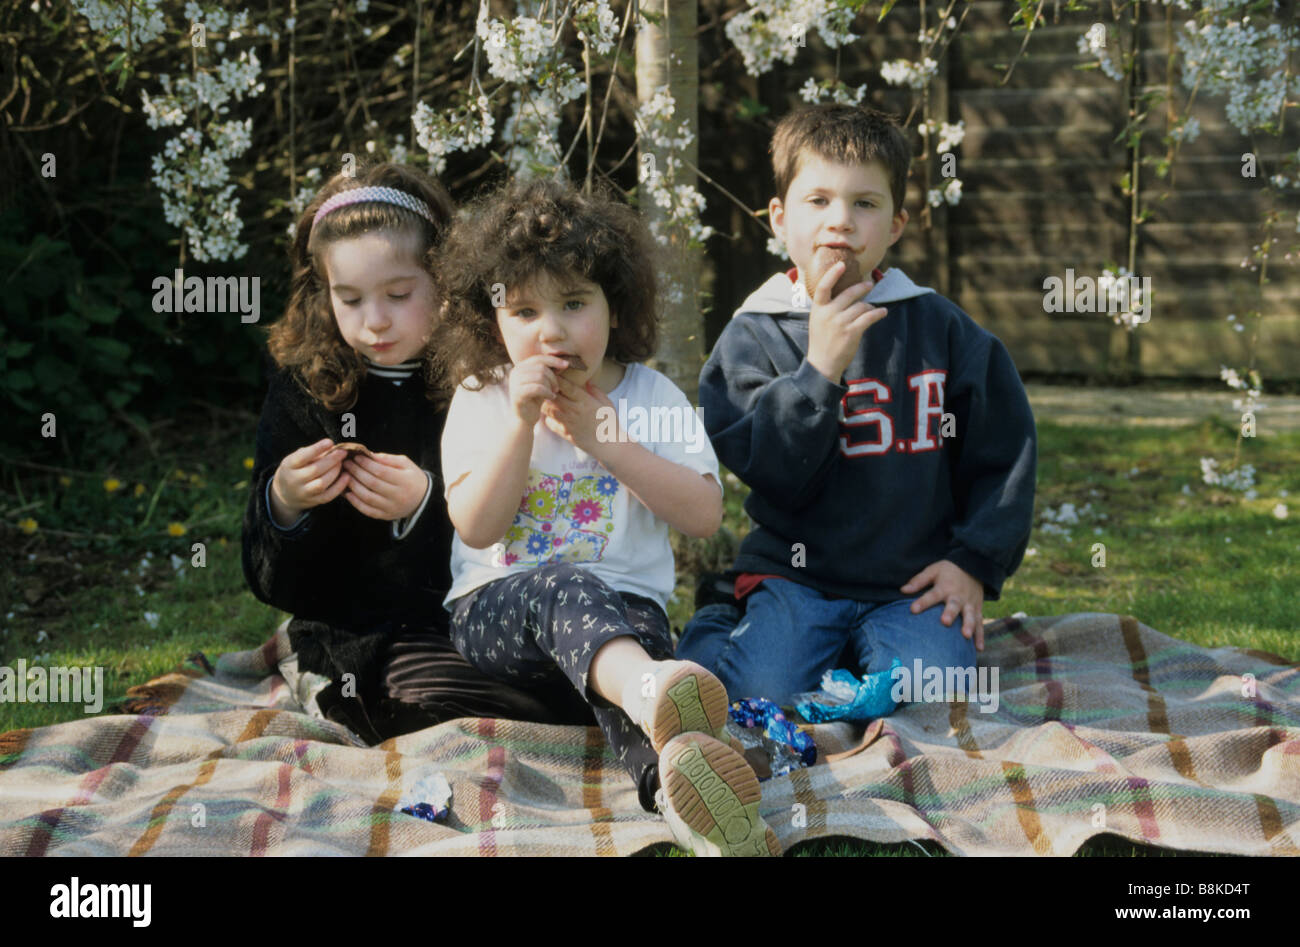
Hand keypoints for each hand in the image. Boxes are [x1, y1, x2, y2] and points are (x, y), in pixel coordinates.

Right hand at [270, 439, 349, 525]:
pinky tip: (347, 476)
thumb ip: (311, 453)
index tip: (330, 442)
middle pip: (315, 470)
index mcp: (289, 466)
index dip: (316, 449)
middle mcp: (294, 480)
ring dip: (335, 472)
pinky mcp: (313, 501)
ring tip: (342, 463)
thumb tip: (332, 448)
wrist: (286, 494)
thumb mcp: (296, 459)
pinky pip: (328, 496)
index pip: (302, 457)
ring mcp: (303, 493)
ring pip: (322, 484)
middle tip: (342, 452)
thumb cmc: (295, 470)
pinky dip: (339, 486)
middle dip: (332, 460)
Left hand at [340, 451, 428, 520]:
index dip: (366, 464)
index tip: (356, 457)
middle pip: (372, 483)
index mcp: (405, 481)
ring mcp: (391, 508)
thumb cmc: (411, 477)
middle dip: (356, 472)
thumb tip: (367, 455)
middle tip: (346, 464)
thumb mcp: (405, 464)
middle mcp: (398, 496)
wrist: (422, 499)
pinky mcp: (385, 516)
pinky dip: (355, 502)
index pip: (381, 471)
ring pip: (367, 498)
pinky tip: (348, 493)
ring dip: (353, 486)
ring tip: (345, 476)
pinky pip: (367, 510)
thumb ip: (387, 459)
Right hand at [507, 353, 568, 426]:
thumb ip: (547, 371)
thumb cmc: (535, 399)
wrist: (524, 418)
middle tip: (557, 388)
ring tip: (553, 392)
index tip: (567, 365)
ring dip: (550, 385)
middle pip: (541, 367)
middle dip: (553, 377)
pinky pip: (537, 388)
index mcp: (520, 367)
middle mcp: (515, 372)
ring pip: (540, 377)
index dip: (554, 360)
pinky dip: (547, 392)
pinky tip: (550, 397)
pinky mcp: (517, 394)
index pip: (539, 358)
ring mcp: (514, 382)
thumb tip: (563, 362)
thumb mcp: (542, 382)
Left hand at [540, 373, 612, 454]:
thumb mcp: (606, 403)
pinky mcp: (565, 433)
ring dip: (546, 403)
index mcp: (585, 401)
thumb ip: (595, 391)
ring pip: (547, 409)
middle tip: (547, 386)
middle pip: (552, 396)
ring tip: (548, 400)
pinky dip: (548, 418)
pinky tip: (552, 416)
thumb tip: (586, 380)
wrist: (609, 445)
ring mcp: (568, 422)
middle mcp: (574, 411)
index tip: (554, 373)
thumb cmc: (610, 422)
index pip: (566, 386)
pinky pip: (550, 423)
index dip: (558, 378)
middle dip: (548, 390)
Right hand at [805, 262, 888, 382]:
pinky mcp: (851, 332)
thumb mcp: (818, 321)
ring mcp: (840, 323)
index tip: (841, 265)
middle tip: (870, 284)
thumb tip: (846, 293)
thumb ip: (827, 307)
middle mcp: (828, 313)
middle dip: (862, 287)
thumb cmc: (821, 341)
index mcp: (818, 309)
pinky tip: (882, 312)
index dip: (832, 274)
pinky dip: (878, 313)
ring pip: (861, 306)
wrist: (822, 364)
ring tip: (873, 308)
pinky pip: (869, 317)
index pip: (824, 286)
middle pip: (849, 293)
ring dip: (869, 306)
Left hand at [901, 559, 985, 650]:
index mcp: (945, 587)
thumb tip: (902, 590)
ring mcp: (969, 604)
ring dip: (969, 625)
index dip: (923, 602)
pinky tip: (978, 648)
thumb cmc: (948, 571)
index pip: (932, 595)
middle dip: (950, 613)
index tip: (913, 609)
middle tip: (945, 622)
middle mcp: (958, 596)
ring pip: (970, 615)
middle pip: (954, 605)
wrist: (974, 567)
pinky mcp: (977, 610)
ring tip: (965, 636)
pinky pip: (980, 623)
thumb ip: (919, 581)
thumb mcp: (933, 570)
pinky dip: (980, 636)